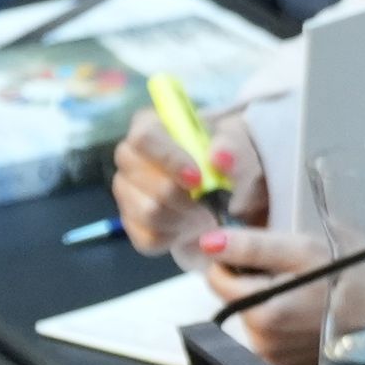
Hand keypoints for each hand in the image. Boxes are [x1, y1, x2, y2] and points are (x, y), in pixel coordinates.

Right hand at [112, 109, 265, 254]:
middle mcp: (129, 158)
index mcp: (150, 127)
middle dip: (180, 195)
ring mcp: (126, 192)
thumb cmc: (227, 159)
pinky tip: (192, 224)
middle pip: (140, 179)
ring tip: (205, 212)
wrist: (228, 193)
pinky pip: (149, 238)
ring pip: (147, 212)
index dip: (169, 159)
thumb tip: (221, 157)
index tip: (197, 179)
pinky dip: (178, 236)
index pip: (143, 137)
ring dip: (184, 216)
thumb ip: (234, 148)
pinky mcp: (132, 225)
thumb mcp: (239, 147)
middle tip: (207, 200)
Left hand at [196, 221, 324, 364]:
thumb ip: (253, 245)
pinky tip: (310, 321)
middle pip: (235, 301)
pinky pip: (269, 343)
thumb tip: (207, 243)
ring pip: (252, 321)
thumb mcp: (307, 248)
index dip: (238, 260)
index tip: (270, 257)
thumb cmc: (356, 276)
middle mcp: (261, 343)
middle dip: (257, 285)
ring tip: (309, 298)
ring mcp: (275, 363)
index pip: (216, 278)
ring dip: (270, 306)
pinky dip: (282, 329)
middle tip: (298, 276)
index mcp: (262, 310)